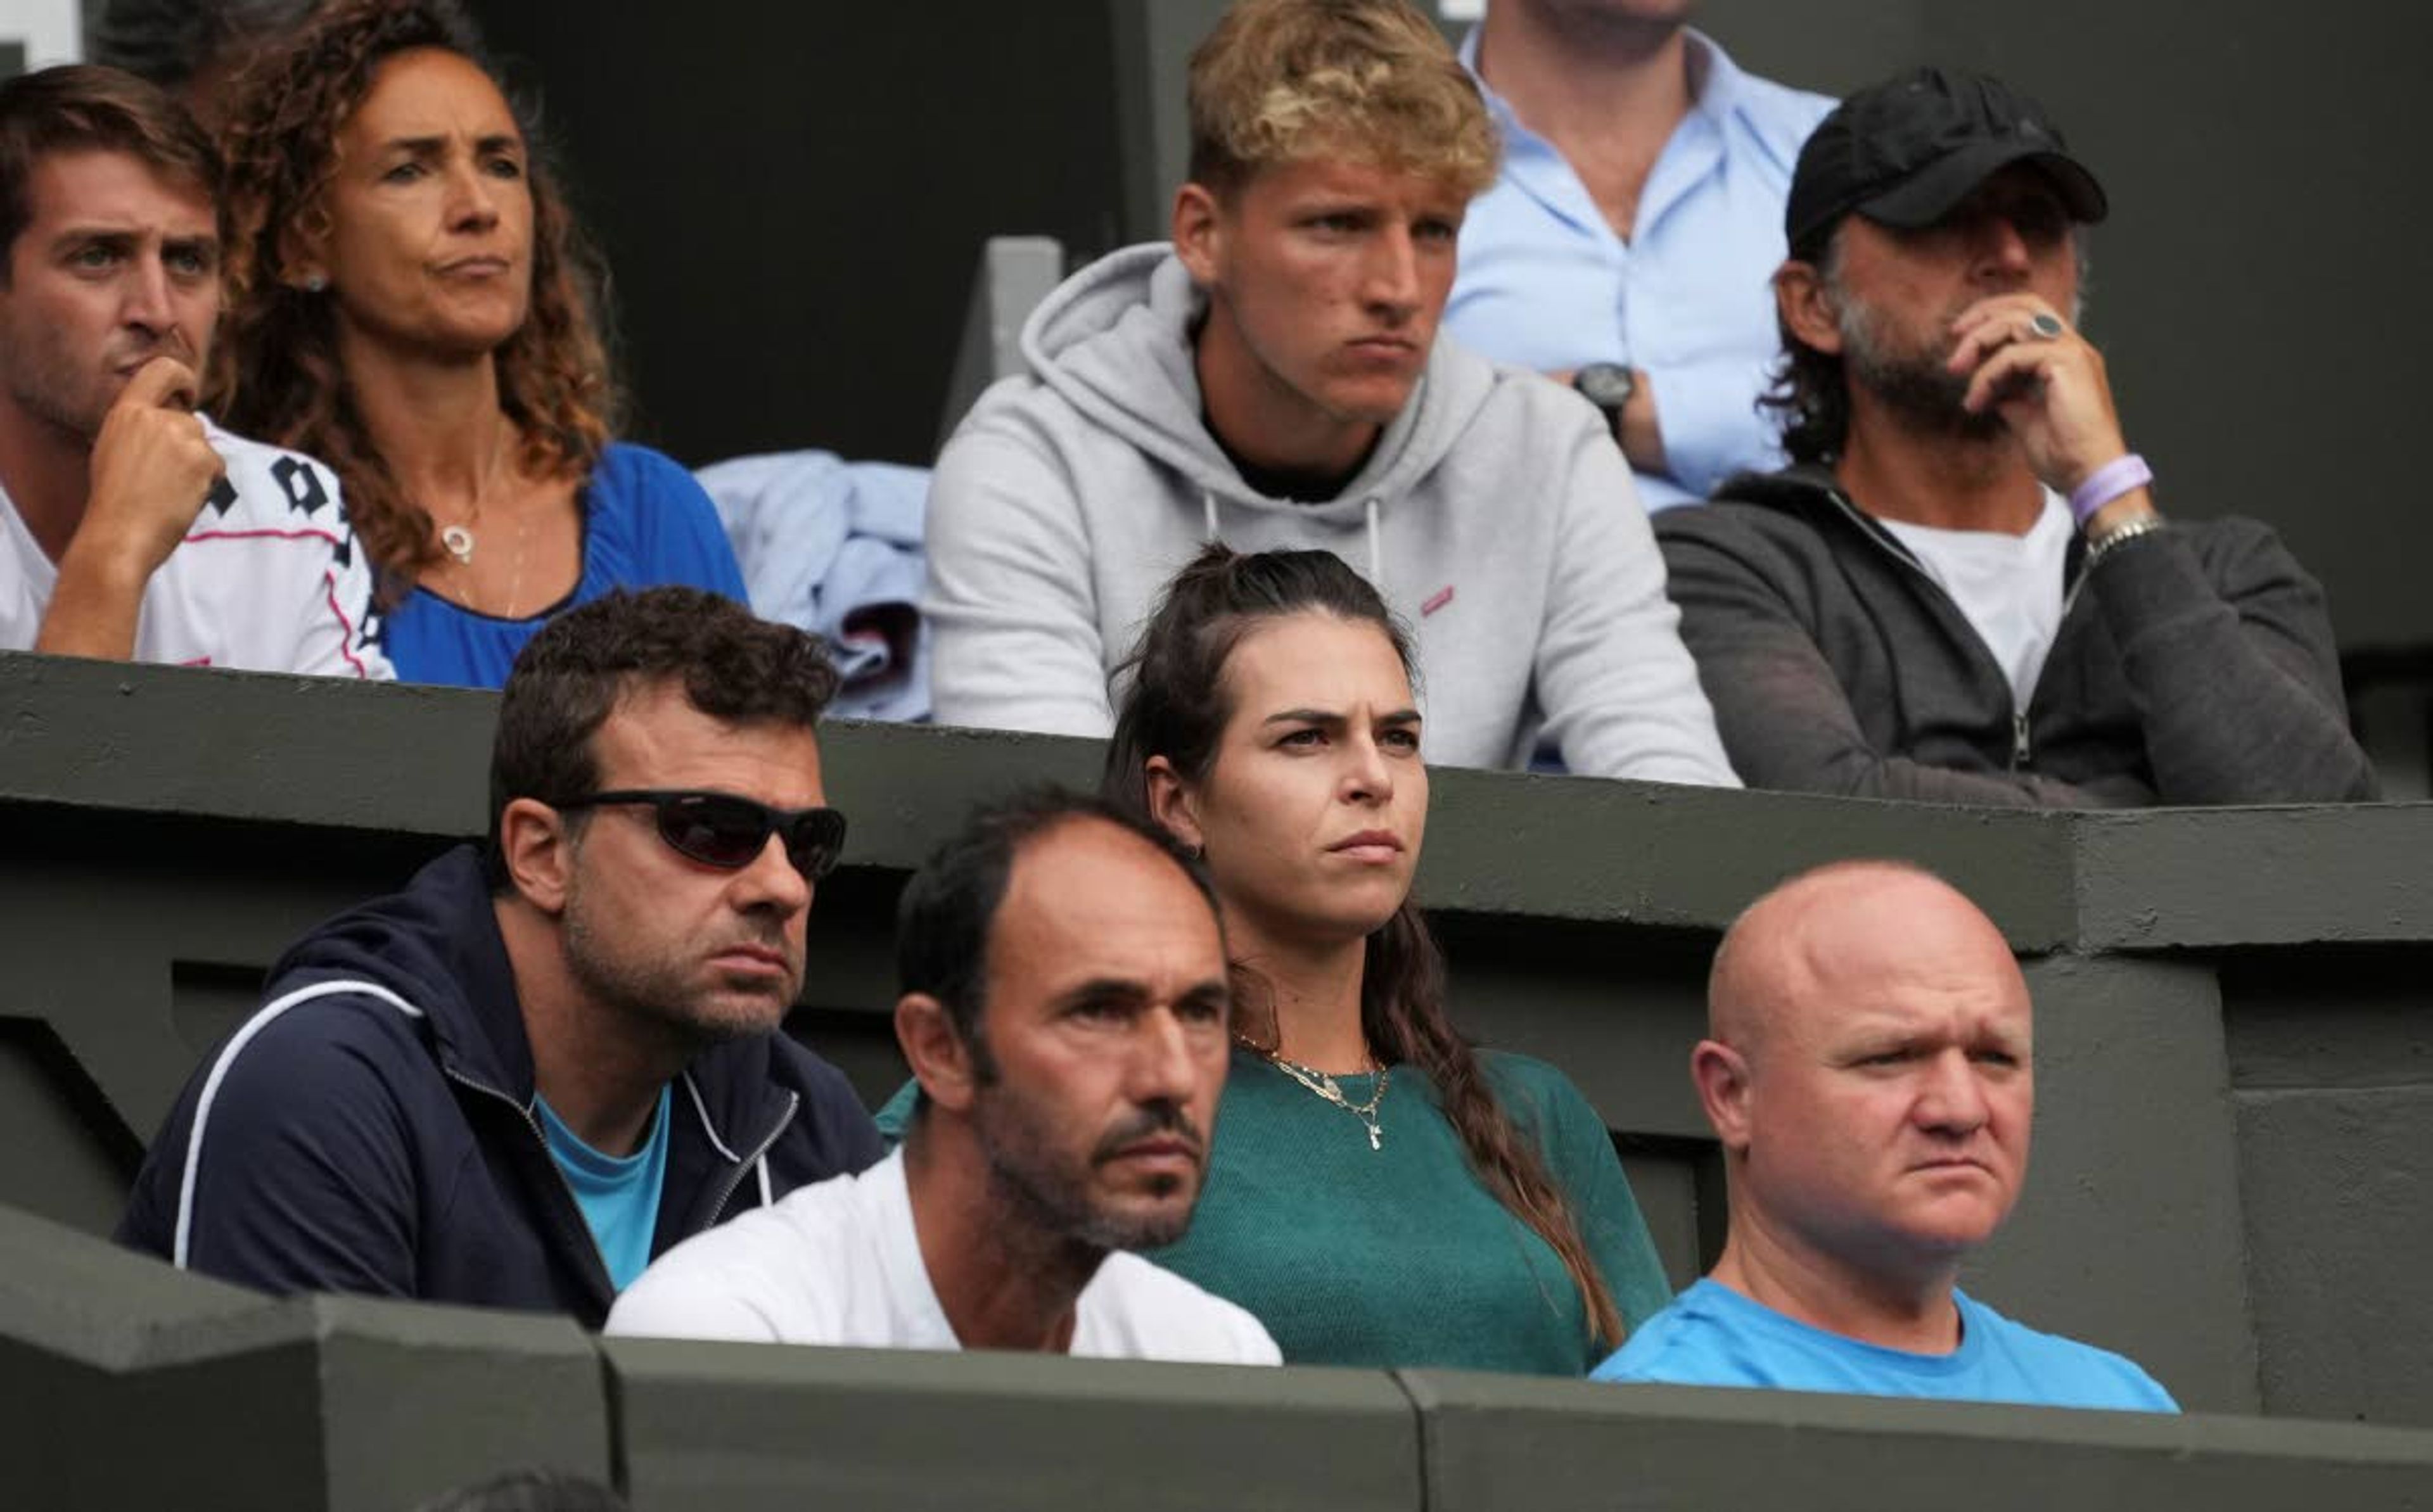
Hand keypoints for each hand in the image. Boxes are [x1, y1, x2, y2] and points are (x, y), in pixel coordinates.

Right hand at [72, 356, 224, 580]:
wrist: (119, 535)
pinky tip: (182, 498)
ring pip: (203, 445)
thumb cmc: (113, 502)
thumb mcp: (113, 449)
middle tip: (164, 479)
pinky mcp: (203, 459)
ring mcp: (180, 436)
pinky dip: (207, 483)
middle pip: (189, 421)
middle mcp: (154, 417)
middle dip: (186, 448)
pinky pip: (217, 466)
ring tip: (168, 491)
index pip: (162, 370)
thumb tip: (168, 417)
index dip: (183, 377)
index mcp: (126, 412)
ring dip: (195, 467)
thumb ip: (139, 428)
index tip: (188, 393)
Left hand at [1946, 296, 2129, 495]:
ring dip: (1978, 341)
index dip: (1994, 317)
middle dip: (1984, 313)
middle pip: (2025, 304)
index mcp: (2065, 357)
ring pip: (2017, 321)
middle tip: (1954, 336)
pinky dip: (1988, 375)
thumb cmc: (2064, 453)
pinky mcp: (2068, 363)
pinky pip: (2014, 355)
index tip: (1961, 338)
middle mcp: (2072, 347)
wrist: (2087, 472)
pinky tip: (1977, 401)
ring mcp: (2073, 352)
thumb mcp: (2025, 418)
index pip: (2030, 314)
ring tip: (1956, 369)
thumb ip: (2010, 396)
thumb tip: (1989, 389)